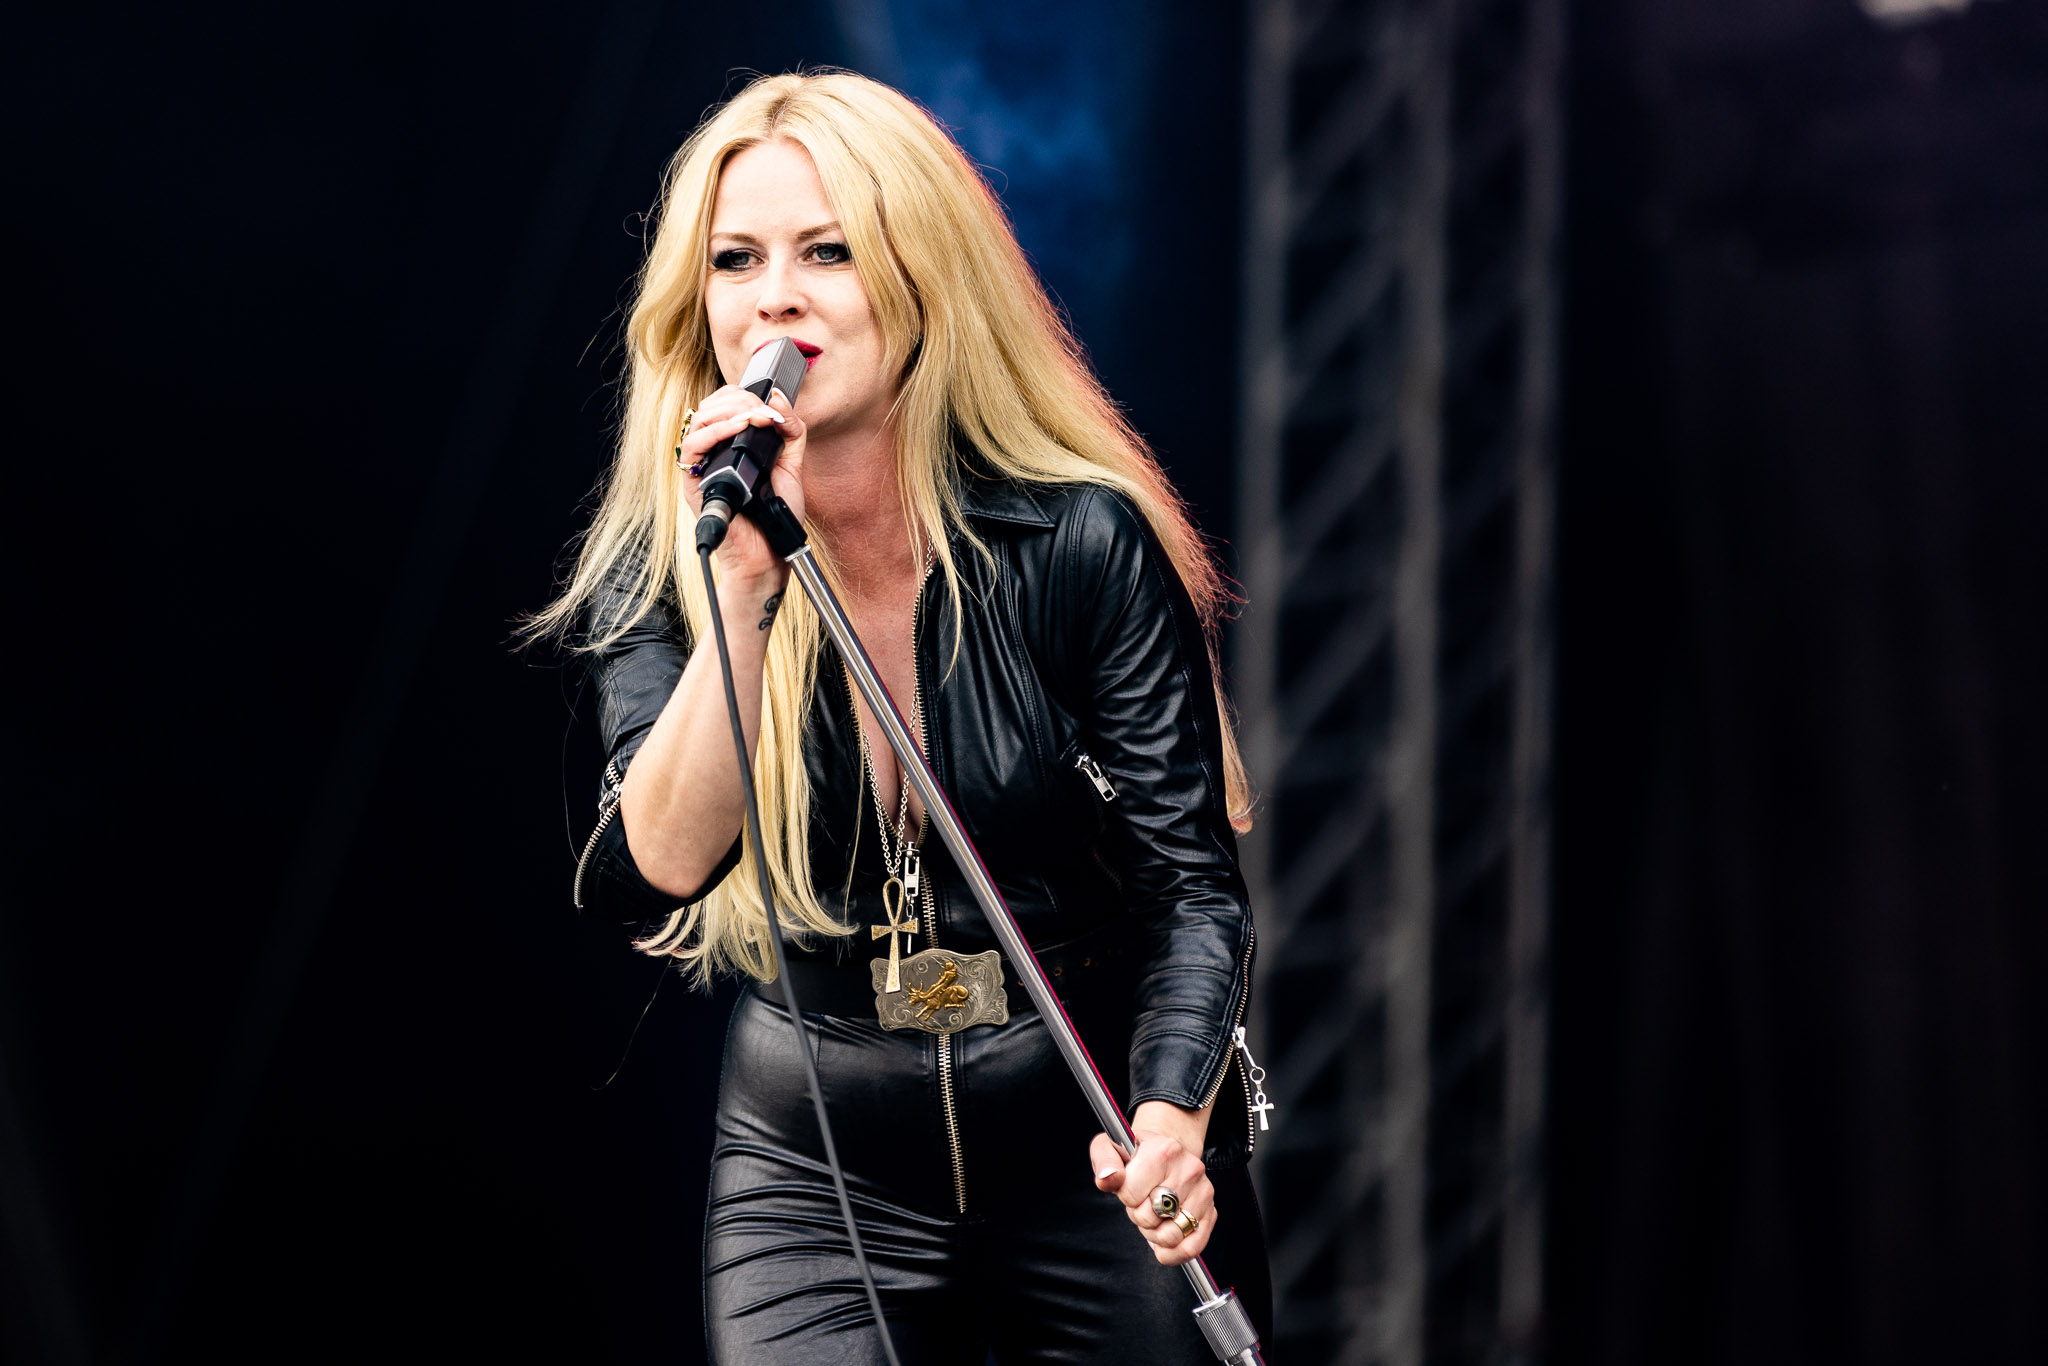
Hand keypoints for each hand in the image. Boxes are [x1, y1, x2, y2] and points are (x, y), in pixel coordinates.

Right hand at [677, 382, 806, 585]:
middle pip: (711, 406)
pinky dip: (715, 432)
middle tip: (765, 413)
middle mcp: (713, 452)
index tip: (771, 407)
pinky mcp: (694, 483)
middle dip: (741, 401)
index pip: (725, 403)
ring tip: (755, 418)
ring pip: (700, 420)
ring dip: (731, 412)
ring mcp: (702, 466)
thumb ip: (790, 431)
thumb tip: (779, 397)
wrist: (770, 551)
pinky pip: (692, 448)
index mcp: (731, 444)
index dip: (745, 396)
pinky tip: (738, 429)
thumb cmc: (775, 512)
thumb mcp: (792, 463)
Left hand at [1089, 1100, 1215, 1265]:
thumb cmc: (1138, 1153)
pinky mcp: (1211, 1211)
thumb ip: (1104, 1160)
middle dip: (1138, 1216)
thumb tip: (1108, 1178)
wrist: (1168, 1150)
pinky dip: (1174, 1253)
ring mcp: (1203, 1192)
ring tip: (1154, 1215)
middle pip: (1150, 1218)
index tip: (1130, 1186)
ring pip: (1170, 1236)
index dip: (1124, 1197)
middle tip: (1142, 1201)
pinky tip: (1163, 1242)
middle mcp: (1188, 1169)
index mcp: (1162, 1150)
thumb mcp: (1111, 1146)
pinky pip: (1191, 1248)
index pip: (1131, 1195)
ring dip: (1154, 1234)